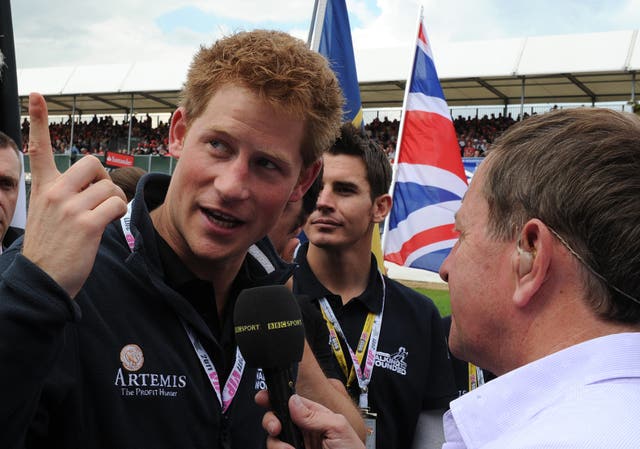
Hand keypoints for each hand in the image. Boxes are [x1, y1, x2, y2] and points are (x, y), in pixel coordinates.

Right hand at [22, 93, 126, 297]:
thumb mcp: (45, 213)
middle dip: (104, 180)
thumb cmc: (51, 246)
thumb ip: (64, 192)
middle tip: (99, 199)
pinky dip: (119, 213)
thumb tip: (96, 182)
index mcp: (42, 187)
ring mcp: (69, 207)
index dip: (38, 119)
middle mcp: (54, 192)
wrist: (43, 280)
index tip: (36, 94)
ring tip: (102, 218)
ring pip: (109, 188)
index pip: (38, 148)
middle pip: (93, 164)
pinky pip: (117, 205)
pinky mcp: (87, 224)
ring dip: (114, 202)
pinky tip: (108, 223)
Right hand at [257, 391, 364, 448]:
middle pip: (278, 419)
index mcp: (316, 416)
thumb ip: (315, 414)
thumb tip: (293, 401)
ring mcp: (297, 445)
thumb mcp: (338, 427)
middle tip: (275, 428)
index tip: (262, 398)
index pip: (292, 402)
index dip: (277, 398)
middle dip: (271, 421)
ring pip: (274, 438)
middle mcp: (304, 430)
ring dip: (277, 443)